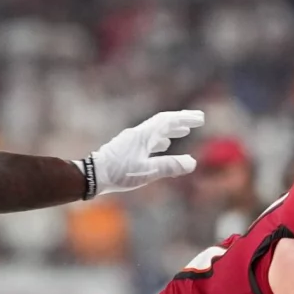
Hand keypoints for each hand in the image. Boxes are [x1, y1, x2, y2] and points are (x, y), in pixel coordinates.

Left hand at [83, 110, 204, 195]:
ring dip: (170, 130)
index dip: (185, 118)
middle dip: (180, 121)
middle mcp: (138, 134)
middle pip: (162, 123)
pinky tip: (161, 147)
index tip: (201, 118)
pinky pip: (148, 140)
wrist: (92, 175)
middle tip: (196, 121)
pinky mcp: (126, 149)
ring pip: (155, 131)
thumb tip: (192, 162)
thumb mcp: (146, 171)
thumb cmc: (118, 173)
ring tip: (182, 132)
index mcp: (144, 135)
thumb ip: (169, 166)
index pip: (168, 120)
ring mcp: (131, 141)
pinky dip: (159, 140)